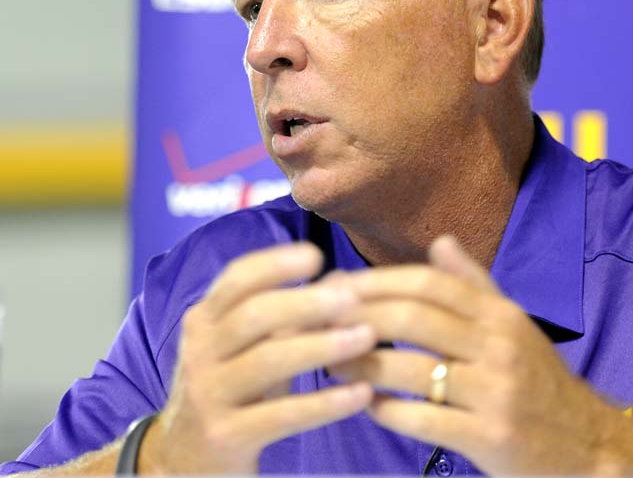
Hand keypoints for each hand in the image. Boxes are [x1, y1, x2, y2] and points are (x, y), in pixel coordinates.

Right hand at [140, 243, 375, 474]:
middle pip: (254, 315)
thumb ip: (287, 316)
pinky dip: (325, 403)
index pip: (237, 279)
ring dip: (322, 345)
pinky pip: (281, 416)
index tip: (316, 256)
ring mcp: (208, 394)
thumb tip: (342, 282)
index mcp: (204, 319)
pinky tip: (361, 393)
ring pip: (268, 361)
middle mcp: (200, 351)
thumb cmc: (229, 389)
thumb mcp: (246, 348)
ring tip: (366, 337)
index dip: (276, 263)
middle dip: (305, 303)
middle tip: (351, 298)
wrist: (184, 458)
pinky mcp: (225, 437)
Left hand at [330, 236, 632, 475]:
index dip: (378, 280)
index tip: (336, 283)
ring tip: (328, 362)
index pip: (429, 282)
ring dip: (362, 365)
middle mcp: (498, 344)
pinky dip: (389, 410)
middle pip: (415, 317)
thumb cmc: (535, 377)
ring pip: (413, 369)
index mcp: (498, 313)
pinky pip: (426, 420)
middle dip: (360, 315)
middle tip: (319, 318)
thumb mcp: (511, 322)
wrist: (585, 445)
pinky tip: (365, 405)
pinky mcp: (492, 437)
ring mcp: (496, 391)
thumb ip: (473, 282)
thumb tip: (440, 240)